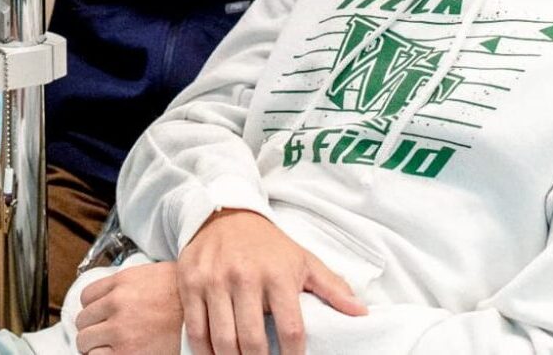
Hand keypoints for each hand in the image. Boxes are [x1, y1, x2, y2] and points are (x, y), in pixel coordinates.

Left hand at [74, 262, 183, 354]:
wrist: (204, 318)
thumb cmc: (181, 299)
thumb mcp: (150, 277)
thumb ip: (125, 285)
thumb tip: (108, 298)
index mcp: (122, 282)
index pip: (86, 297)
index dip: (93, 309)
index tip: (99, 317)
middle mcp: (117, 303)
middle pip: (83, 320)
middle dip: (92, 329)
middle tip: (104, 335)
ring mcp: (120, 330)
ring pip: (84, 342)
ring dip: (94, 346)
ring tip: (110, 348)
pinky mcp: (126, 354)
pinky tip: (116, 354)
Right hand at [177, 210, 365, 354]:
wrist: (225, 212)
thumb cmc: (268, 245)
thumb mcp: (303, 259)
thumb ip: (332, 287)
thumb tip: (361, 313)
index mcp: (278, 273)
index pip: (291, 331)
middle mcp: (245, 275)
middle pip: (253, 342)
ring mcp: (214, 279)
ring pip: (222, 340)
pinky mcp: (191, 281)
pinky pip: (195, 329)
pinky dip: (204, 352)